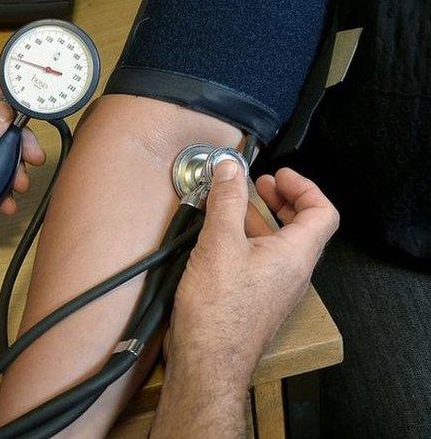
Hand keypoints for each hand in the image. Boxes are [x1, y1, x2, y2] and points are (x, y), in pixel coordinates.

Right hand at [165, 164, 338, 390]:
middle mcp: (293, 273)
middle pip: (302, 227)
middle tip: (259, 185)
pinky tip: (219, 239)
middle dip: (281, 200)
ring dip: (260, 220)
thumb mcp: (219, 244)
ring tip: (232, 207)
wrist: (208, 361)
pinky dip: (247, 241)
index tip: (278, 174)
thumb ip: (227, 201)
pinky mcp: (256, 301)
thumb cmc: (218, 310)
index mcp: (296, 255)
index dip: (304, 187)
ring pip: (279, 245)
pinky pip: (261, 262)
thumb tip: (230, 169)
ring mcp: (275, 289)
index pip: (322, 213)